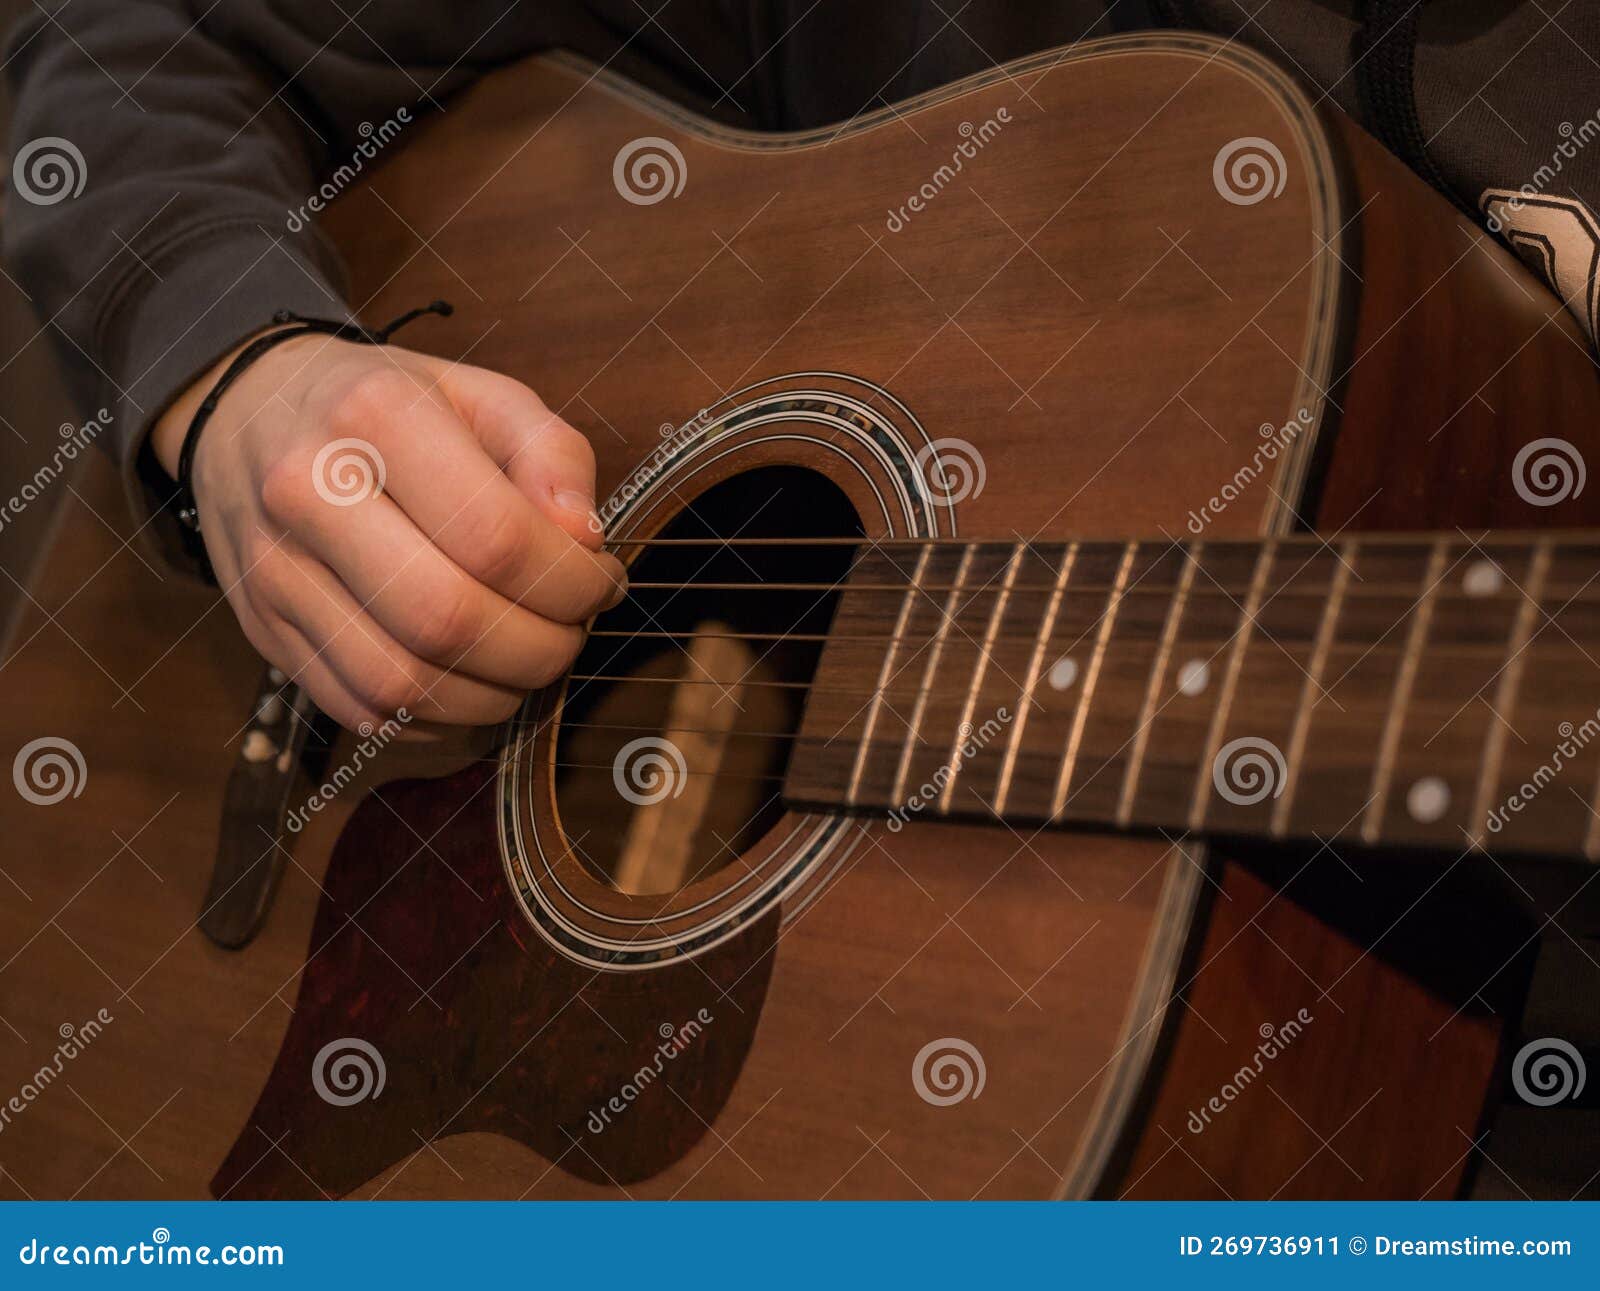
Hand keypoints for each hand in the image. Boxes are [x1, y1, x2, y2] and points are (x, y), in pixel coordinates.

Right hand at [151, 334, 625, 731]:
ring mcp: (274, 570)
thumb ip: (552, 453)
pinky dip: (438, 717)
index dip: (572, 582)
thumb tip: (586, 539)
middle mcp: (308, 491)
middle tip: (572, 631)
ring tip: (528, 659)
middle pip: (448, 620)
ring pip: (402, 683)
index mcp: (375, 416)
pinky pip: (364, 711)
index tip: (602, 583)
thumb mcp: (481, 394)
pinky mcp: (263, 630)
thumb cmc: (389, 407)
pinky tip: (470, 678)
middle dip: (540, 649)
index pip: (496, 536)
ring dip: (493, 696)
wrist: (248, 412)